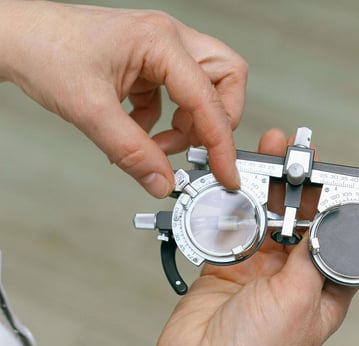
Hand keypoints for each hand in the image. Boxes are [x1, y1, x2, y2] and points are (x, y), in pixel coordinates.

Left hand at [0, 1, 247, 196]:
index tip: (225, 173)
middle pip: (224, 80)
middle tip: (194, 148)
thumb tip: (162, 182)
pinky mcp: (147, 67)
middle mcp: (168, 41)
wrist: (19, 38)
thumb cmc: (47, 51)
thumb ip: (131, 151)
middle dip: (216, 121)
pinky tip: (140, 134)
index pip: (208, 99)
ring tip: (156, 146)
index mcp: (160, 42)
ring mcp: (159, 53)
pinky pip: (174, 99)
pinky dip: (165, 124)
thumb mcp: (90, 110)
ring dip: (187, 126)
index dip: (221, 143)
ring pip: (202, 91)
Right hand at [135, 129, 356, 345]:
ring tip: (266, 164)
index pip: (332, 237)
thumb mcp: (296, 301)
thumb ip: (311, 259)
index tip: (327, 176)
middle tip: (293, 160)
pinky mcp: (228, 265)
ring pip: (264, 222)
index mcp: (318, 291)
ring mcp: (257, 270)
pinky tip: (236, 193)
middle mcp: (289, 278)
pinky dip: (232, 212)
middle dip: (297, 190)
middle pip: (297, 223)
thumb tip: (327, 224)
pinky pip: (232, 231)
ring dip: (265, 194)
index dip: (332, 206)